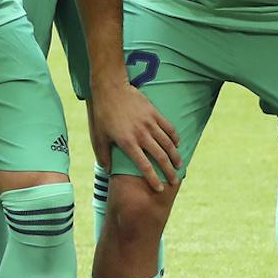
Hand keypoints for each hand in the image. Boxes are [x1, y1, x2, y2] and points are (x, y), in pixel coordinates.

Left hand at [91, 77, 179, 191]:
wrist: (110, 88)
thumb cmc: (102, 114)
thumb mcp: (98, 136)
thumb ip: (103, 155)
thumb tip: (108, 171)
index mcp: (128, 142)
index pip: (144, 166)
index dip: (153, 179)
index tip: (160, 189)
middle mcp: (141, 134)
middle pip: (160, 157)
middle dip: (169, 171)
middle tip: (175, 181)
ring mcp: (149, 123)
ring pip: (167, 143)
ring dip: (175, 156)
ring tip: (179, 165)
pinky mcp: (154, 113)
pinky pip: (169, 127)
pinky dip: (174, 137)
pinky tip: (177, 144)